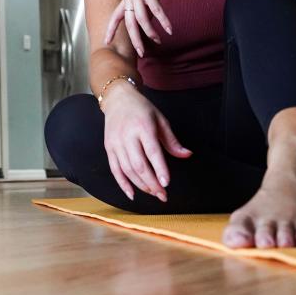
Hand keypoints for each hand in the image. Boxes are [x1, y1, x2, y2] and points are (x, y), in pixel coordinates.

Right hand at [101, 85, 191, 200]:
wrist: (118, 100)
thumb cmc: (142, 110)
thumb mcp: (160, 120)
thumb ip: (172, 140)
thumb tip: (187, 155)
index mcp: (143, 127)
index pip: (152, 151)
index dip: (159, 169)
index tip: (167, 184)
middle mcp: (127, 136)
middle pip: (139, 165)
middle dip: (152, 183)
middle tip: (163, 195)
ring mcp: (116, 143)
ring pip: (127, 170)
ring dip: (141, 185)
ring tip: (154, 193)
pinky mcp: (108, 148)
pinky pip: (115, 169)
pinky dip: (123, 183)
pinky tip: (132, 194)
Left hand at [104, 0, 176, 57]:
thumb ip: (144, 9)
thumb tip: (146, 25)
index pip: (115, 16)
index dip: (110, 29)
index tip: (106, 41)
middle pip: (129, 23)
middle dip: (135, 39)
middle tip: (140, 52)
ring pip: (141, 19)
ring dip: (150, 32)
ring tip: (158, 41)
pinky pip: (156, 10)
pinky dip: (163, 20)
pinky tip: (168, 29)